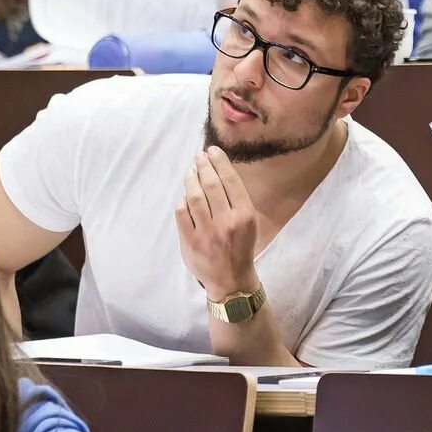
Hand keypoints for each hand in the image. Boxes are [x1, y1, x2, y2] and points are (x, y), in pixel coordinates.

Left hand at [175, 146, 260, 299]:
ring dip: (191, 178)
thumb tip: (218, 171)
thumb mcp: (249, 222)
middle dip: (204, 166)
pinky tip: (185, 194)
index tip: (212, 151)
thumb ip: (236, 200)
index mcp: (244, 215)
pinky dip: (182, 200)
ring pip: (194, 196)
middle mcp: (226, 222)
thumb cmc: (241, 247)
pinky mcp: (190, 242)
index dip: (220, 162)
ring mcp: (206, 232)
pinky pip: (182, 213)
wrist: (231, 280)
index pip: (230, 180)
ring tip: (191, 170)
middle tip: (199, 156)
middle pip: (211, 185)